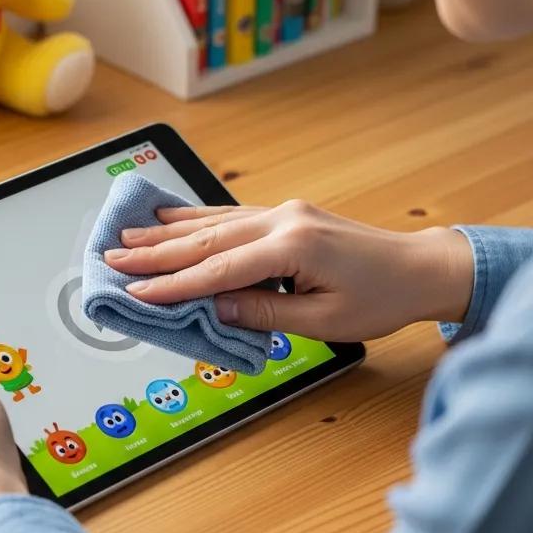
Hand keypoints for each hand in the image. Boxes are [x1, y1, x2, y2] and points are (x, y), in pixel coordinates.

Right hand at [103, 200, 472, 340]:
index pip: (219, 270)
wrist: (419, 267)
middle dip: (156, 251)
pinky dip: (196, 218)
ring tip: (128, 235)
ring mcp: (283, 211)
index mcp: (293, 246)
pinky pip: (229, 214)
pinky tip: (171, 218)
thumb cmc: (381, 298)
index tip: (137, 292)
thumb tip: (214, 306)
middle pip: (206, 238)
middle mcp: (283, 219)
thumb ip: (265, 311)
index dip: (174, 284)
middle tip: (113, 256)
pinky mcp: (285, 213)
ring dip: (168, 231)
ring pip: (213, 221)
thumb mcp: (324, 321)